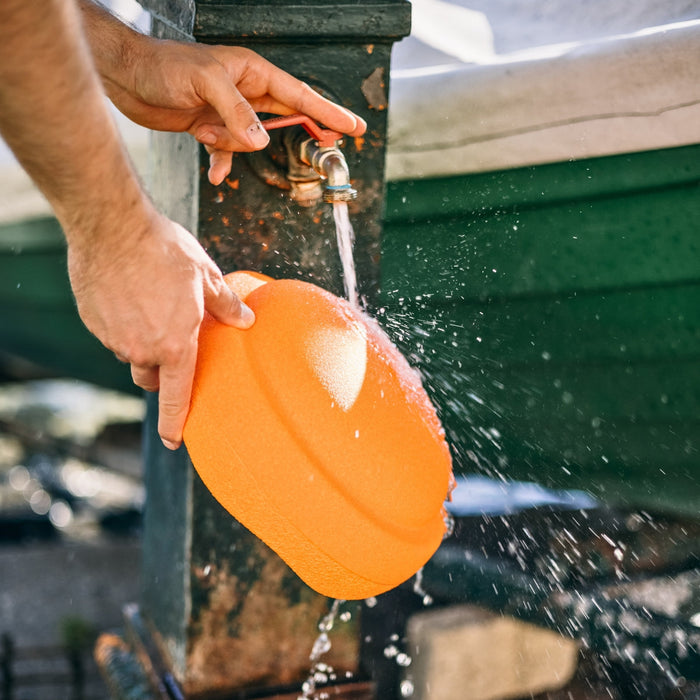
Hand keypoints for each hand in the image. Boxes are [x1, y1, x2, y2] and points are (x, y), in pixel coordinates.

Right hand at [67, 209, 253, 449]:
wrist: (113, 225)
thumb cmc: (165, 250)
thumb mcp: (206, 276)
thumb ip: (227, 305)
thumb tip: (247, 321)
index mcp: (175, 345)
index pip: (176, 396)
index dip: (175, 422)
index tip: (174, 441)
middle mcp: (142, 349)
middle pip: (151, 376)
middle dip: (162, 368)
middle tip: (172, 340)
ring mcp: (114, 337)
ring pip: (131, 353)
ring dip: (142, 342)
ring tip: (152, 306)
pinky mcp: (93, 322)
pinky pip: (112, 334)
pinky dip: (123, 324)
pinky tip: (130, 296)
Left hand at [103, 38, 366, 183]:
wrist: (125, 76)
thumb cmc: (163, 66)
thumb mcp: (205, 82)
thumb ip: (237, 113)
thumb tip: (261, 142)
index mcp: (252, 73)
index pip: (300, 95)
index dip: (328, 112)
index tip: (354, 126)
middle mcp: (245, 92)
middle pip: (284, 119)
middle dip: (299, 134)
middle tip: (328, 145)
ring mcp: (228, 113)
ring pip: (250, 143)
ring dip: (231, 146)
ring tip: (204, 130)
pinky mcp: (210, 129)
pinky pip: (227, 154)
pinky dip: (221, 164)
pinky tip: (213, 171)